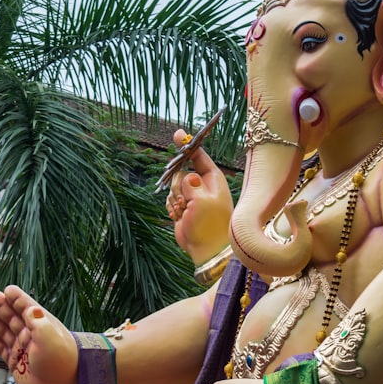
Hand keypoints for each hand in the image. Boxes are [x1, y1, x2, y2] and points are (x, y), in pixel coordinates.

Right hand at [0, 285, 77, 383]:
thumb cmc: (61, 359)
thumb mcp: (50, 338)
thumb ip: (38, 323)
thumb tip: (31, 308)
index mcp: (42, 325)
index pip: (28, 308)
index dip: (18, 299)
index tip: (8, 289)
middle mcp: (32, 335)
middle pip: (13, 317)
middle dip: (2, 307)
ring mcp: (24, 348)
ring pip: (6, 331)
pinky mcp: (17, 362)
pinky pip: (3, 349)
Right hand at [166, 129, 234, 263]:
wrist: (206, 249)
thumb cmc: (211, 225)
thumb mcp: (203, 202)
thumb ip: (192, 184)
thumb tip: (186, 175)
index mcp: (213, 179)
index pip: (199, 156)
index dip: (188, 145)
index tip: (178, 134)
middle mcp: (202, 184)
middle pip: (180, 172)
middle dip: (178, 187)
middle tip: (186, 201)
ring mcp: (192, 195)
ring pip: (172, 187)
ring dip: (175, 200)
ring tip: (186, 212)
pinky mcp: (182, 206)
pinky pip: (169, 199)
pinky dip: (171, 208)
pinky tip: (180, 217)